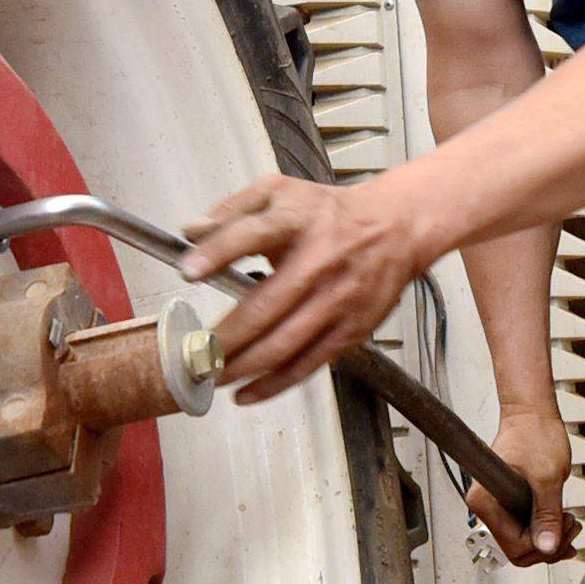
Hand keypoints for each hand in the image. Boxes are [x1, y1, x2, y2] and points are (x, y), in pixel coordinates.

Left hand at [180, 172, 435, 403]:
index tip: (188, 270)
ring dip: (243, 366)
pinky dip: (274, 384)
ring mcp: (337, 300)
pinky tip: (246, 392)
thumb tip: (191, 230)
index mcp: (297, 221)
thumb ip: (232, 209)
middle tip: (193, 353)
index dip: (218, 251)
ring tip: (211, 375)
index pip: (253, 233)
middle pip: (265, 306)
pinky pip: (308, 363)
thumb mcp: (279, 191)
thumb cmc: (329, 213)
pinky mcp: (352, 329)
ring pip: (284, 344)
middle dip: (225, 337)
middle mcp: (319, 262)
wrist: (396, 228)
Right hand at [469, 405, 576, 563]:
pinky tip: (561, 521)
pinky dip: (546, 531)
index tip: (562, 529)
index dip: (543, 545)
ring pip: (523, 544)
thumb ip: (547, 516)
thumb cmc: (534, 436)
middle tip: (569, 525)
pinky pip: (525, 532)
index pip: (514, 547)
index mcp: (486, 502)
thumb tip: (546, 548)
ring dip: (550, 539)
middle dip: (548, 545)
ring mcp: (498, 508)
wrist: (532, 416)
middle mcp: (486, 508)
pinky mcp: (509, 506)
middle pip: (517, 551)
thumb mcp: (547, 479)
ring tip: (568, 520)